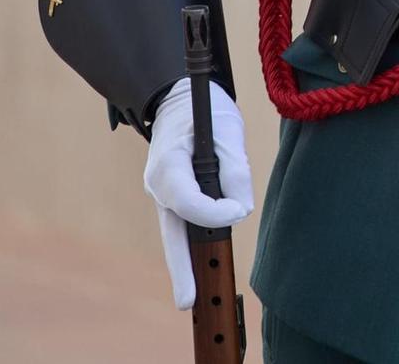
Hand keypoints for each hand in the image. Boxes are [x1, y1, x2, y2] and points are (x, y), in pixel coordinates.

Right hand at [145, 80, 254, 309]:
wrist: (179, 95)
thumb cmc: (205, 108)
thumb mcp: (227, 128)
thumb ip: (235, 169)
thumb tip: (240, 211)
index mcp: (168, 163)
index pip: (187, 199)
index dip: (213, 211)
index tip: (237, 209)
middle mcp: (159, 183)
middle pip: (170, 231)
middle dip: (180, 268)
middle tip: (187, 302)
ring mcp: (162, 192)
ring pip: (174, 231)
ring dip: (187, 260)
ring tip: (192, 296)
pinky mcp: (171, 196)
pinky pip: (181, 223)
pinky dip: (191, 244)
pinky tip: (199, 268)